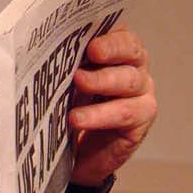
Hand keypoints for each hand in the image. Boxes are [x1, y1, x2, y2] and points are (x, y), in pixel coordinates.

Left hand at [69, 26, 157, 185]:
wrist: (80, 157)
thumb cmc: (72, 113)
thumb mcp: (66, 88)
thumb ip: (68, 70)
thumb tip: (51, 57)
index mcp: (117, 54)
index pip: (119, 35)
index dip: (108, 37)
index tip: (90, 43)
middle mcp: (134, 68)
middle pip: (130, 52)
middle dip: (110, 51)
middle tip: (85, 58)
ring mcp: (141, 93)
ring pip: (129, 81)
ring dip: (102, 82)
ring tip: (78, 85)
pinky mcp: (142, 119)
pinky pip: (124, 112)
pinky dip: (100, 115)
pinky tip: (78, 118)